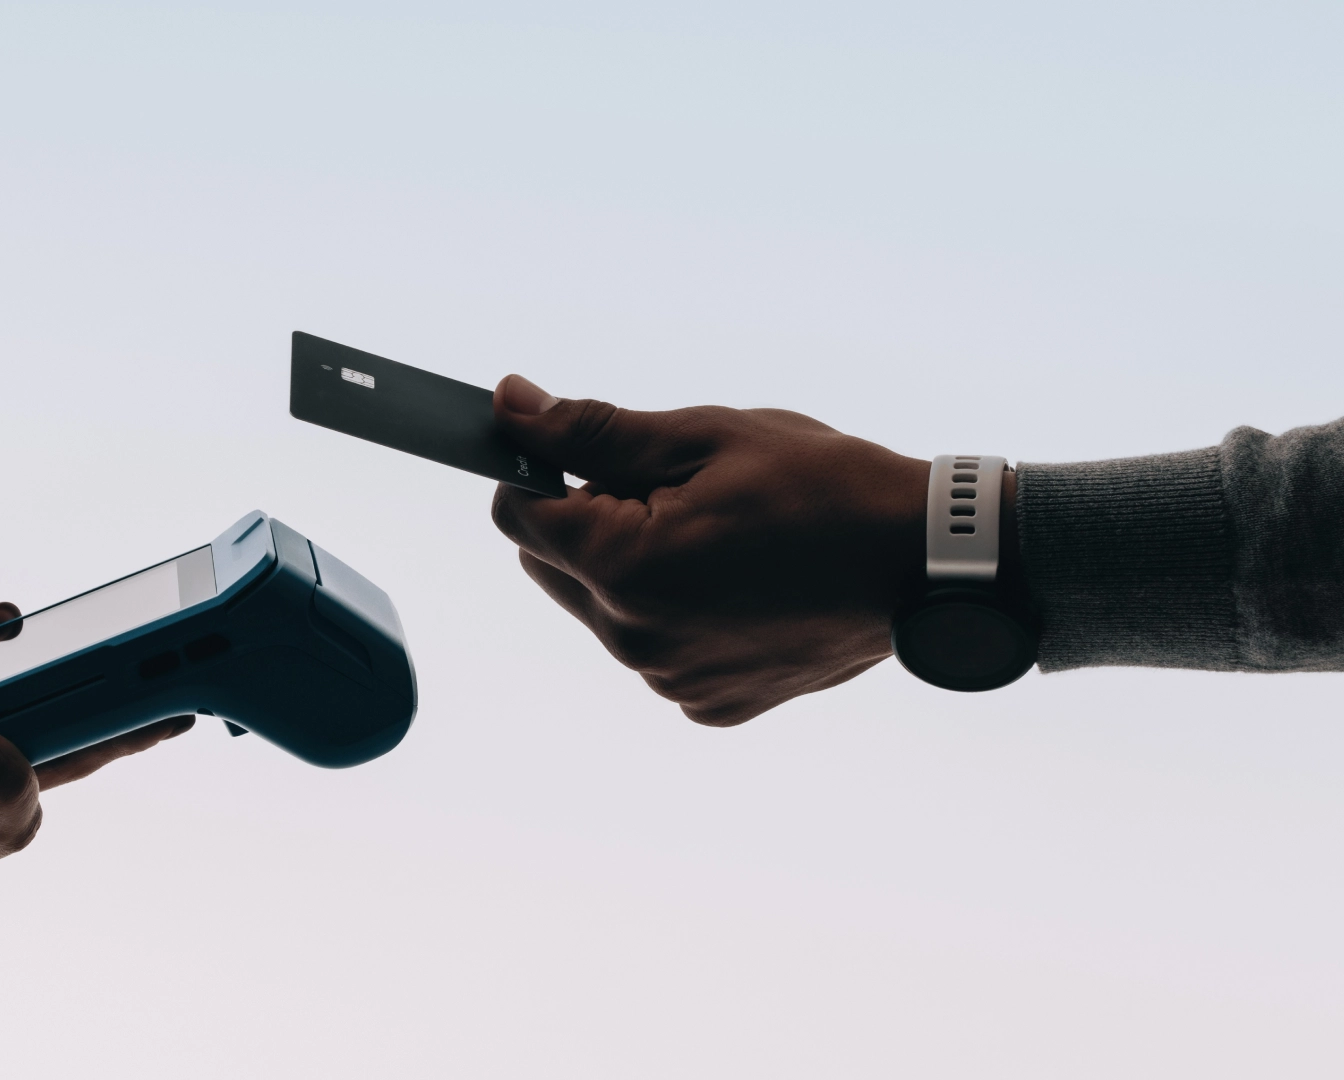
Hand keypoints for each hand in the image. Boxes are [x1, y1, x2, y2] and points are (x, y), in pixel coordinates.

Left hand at [489, 376, 936, 726]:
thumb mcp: (703, 435)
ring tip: (717, 538)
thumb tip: (508, 407)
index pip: (519, 515)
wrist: (925, 563)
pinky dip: (675, 613)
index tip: (600, 453)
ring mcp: (671, 680)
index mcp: (623, 568)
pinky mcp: (707, 703)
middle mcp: (634, 639)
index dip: (546, 472)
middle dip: (589, 519)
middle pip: (552, 564)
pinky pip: (655, 647)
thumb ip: (592, 429)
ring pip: (601, 607)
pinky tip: (739, 584)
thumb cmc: (822, 484)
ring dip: (631, 567)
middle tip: (675, 492)